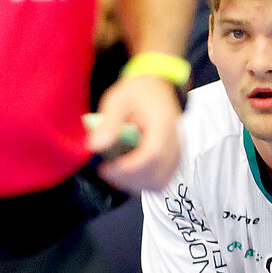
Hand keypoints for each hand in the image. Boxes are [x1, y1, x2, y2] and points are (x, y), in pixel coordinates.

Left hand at [93, 71, 182, 192]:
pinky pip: (160, 181)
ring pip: (159, 183)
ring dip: (135, 184)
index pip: (152, 155)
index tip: (106, 168)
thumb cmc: (137, 93)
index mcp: (163, 125)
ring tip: (114, 171)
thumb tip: (95, 146)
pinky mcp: (172, 160)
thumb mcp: (117, 100)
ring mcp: (176, 154)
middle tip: (106, 170)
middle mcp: (175, 143)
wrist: (157, 89)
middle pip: (157, 176)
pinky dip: (142, 182)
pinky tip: (126, 172)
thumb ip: (108, 123)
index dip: (128, 168)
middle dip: (128, 179)